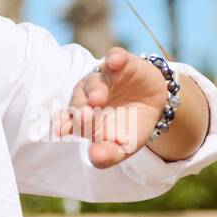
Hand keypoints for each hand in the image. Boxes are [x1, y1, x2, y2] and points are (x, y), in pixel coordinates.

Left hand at [52, 47, 169, 168]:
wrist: (154, 105)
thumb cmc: (131, 127)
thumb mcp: (123, 146)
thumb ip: (108, 154)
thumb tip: (94, 158)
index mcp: (83, 118)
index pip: (69, 121)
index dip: (64, 124)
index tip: (62, 130)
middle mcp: (88, 96)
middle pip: (79, 100)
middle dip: (80, 108)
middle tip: (84, 116)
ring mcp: (104, 78)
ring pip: (94, 80)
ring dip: (95, 88)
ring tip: (98, 98)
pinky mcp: (122, 63)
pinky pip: (116, 58)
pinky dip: (115, 58)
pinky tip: (115, 61)